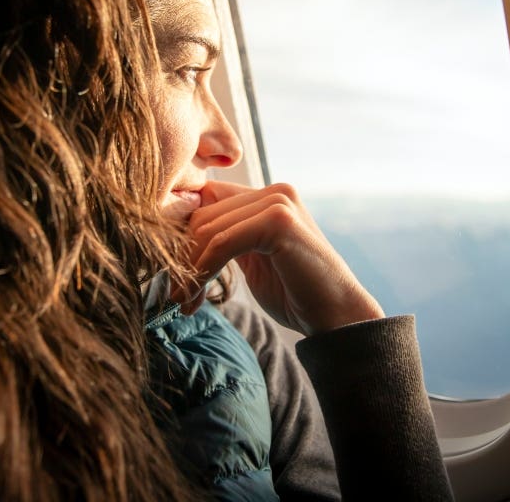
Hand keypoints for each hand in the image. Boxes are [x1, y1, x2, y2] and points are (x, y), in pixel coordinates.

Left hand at [172, 180, 383, 335]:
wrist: (337, 317)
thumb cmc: (295, 294)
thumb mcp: (252, 260)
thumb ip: (227, 239)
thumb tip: (179, 238)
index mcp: (267, 197)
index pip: (206, 200)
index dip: (183, 236)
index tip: (172, 274)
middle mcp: (274, 192)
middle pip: (202, 214)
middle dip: (182, 257)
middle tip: (175, 295)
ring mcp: (278, 202)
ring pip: (208, 228)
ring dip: (189, 270)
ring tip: (184, 301)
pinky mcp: (278, 221)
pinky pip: (222, 243)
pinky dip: (202, 272)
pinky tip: (195, 298)